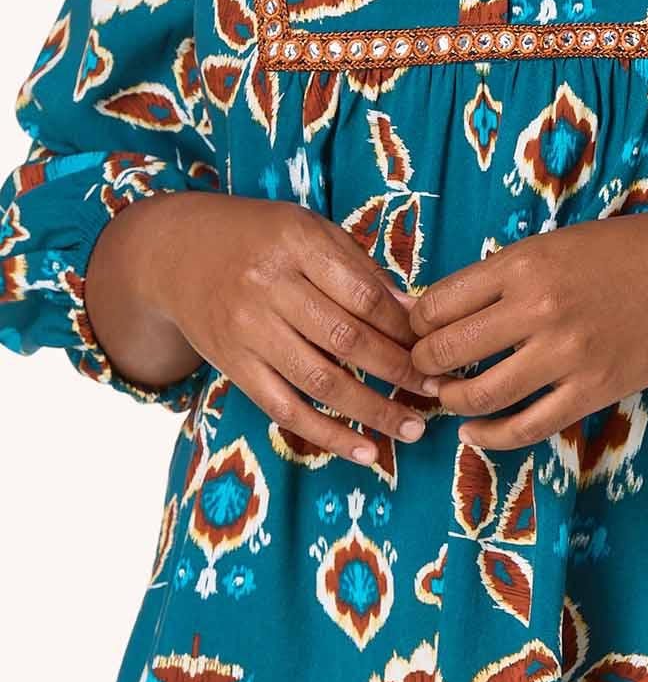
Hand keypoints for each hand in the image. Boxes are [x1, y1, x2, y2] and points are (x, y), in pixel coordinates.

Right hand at [146, 192, 428, 465]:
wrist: (176, 252)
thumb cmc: (258, 236)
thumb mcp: (308, 230)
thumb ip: (358, 268)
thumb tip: (413, 311)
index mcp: (297, 243)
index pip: (363, 294)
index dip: (404, 327)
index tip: (434, 346)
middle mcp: (269, 287)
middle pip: (347, 340)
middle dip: (399, 371)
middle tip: (438, 391)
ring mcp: (248, 330)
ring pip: (320, 381)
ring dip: (373, 410)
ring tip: (413, 428)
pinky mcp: (233, 366)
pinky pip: (284, 409)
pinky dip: (327, 435)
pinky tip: (364, 451)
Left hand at [404, 207, 647, 450]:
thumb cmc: (630, 249)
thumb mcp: (558, 243)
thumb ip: (508, 274)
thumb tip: (449, 307)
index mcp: (524, 263)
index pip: (439, 301)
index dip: (417, 321)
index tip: (416, 330)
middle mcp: (537, 308)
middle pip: (448, 349)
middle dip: (421, 364)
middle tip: (420, 369)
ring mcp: (566, 354)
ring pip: (480, 393)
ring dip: (451, 401)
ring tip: (446, 398)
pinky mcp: (593, 391)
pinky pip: (527, 426)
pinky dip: (491, 437)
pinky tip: (475, 434)